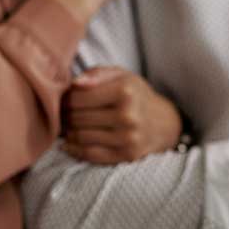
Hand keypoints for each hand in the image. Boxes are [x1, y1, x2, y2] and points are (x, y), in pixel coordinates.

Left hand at [61, 66, 183, 163]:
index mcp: (125, 91)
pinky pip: (89, 154)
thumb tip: (75, 84)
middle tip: (66, 115)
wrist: (163, 123)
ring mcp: (128, 137)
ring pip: (80, 137)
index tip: (67, 100)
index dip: (66, 99)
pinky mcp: (126, 155)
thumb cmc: (135, 96)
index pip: (77, 98)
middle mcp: (128, 115)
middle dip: (66, 116)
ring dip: (69, 133)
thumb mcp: (122, 76)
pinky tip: (71, 143)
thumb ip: (96, 74)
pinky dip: (74, 149)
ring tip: (70, 126)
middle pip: (76, 118)